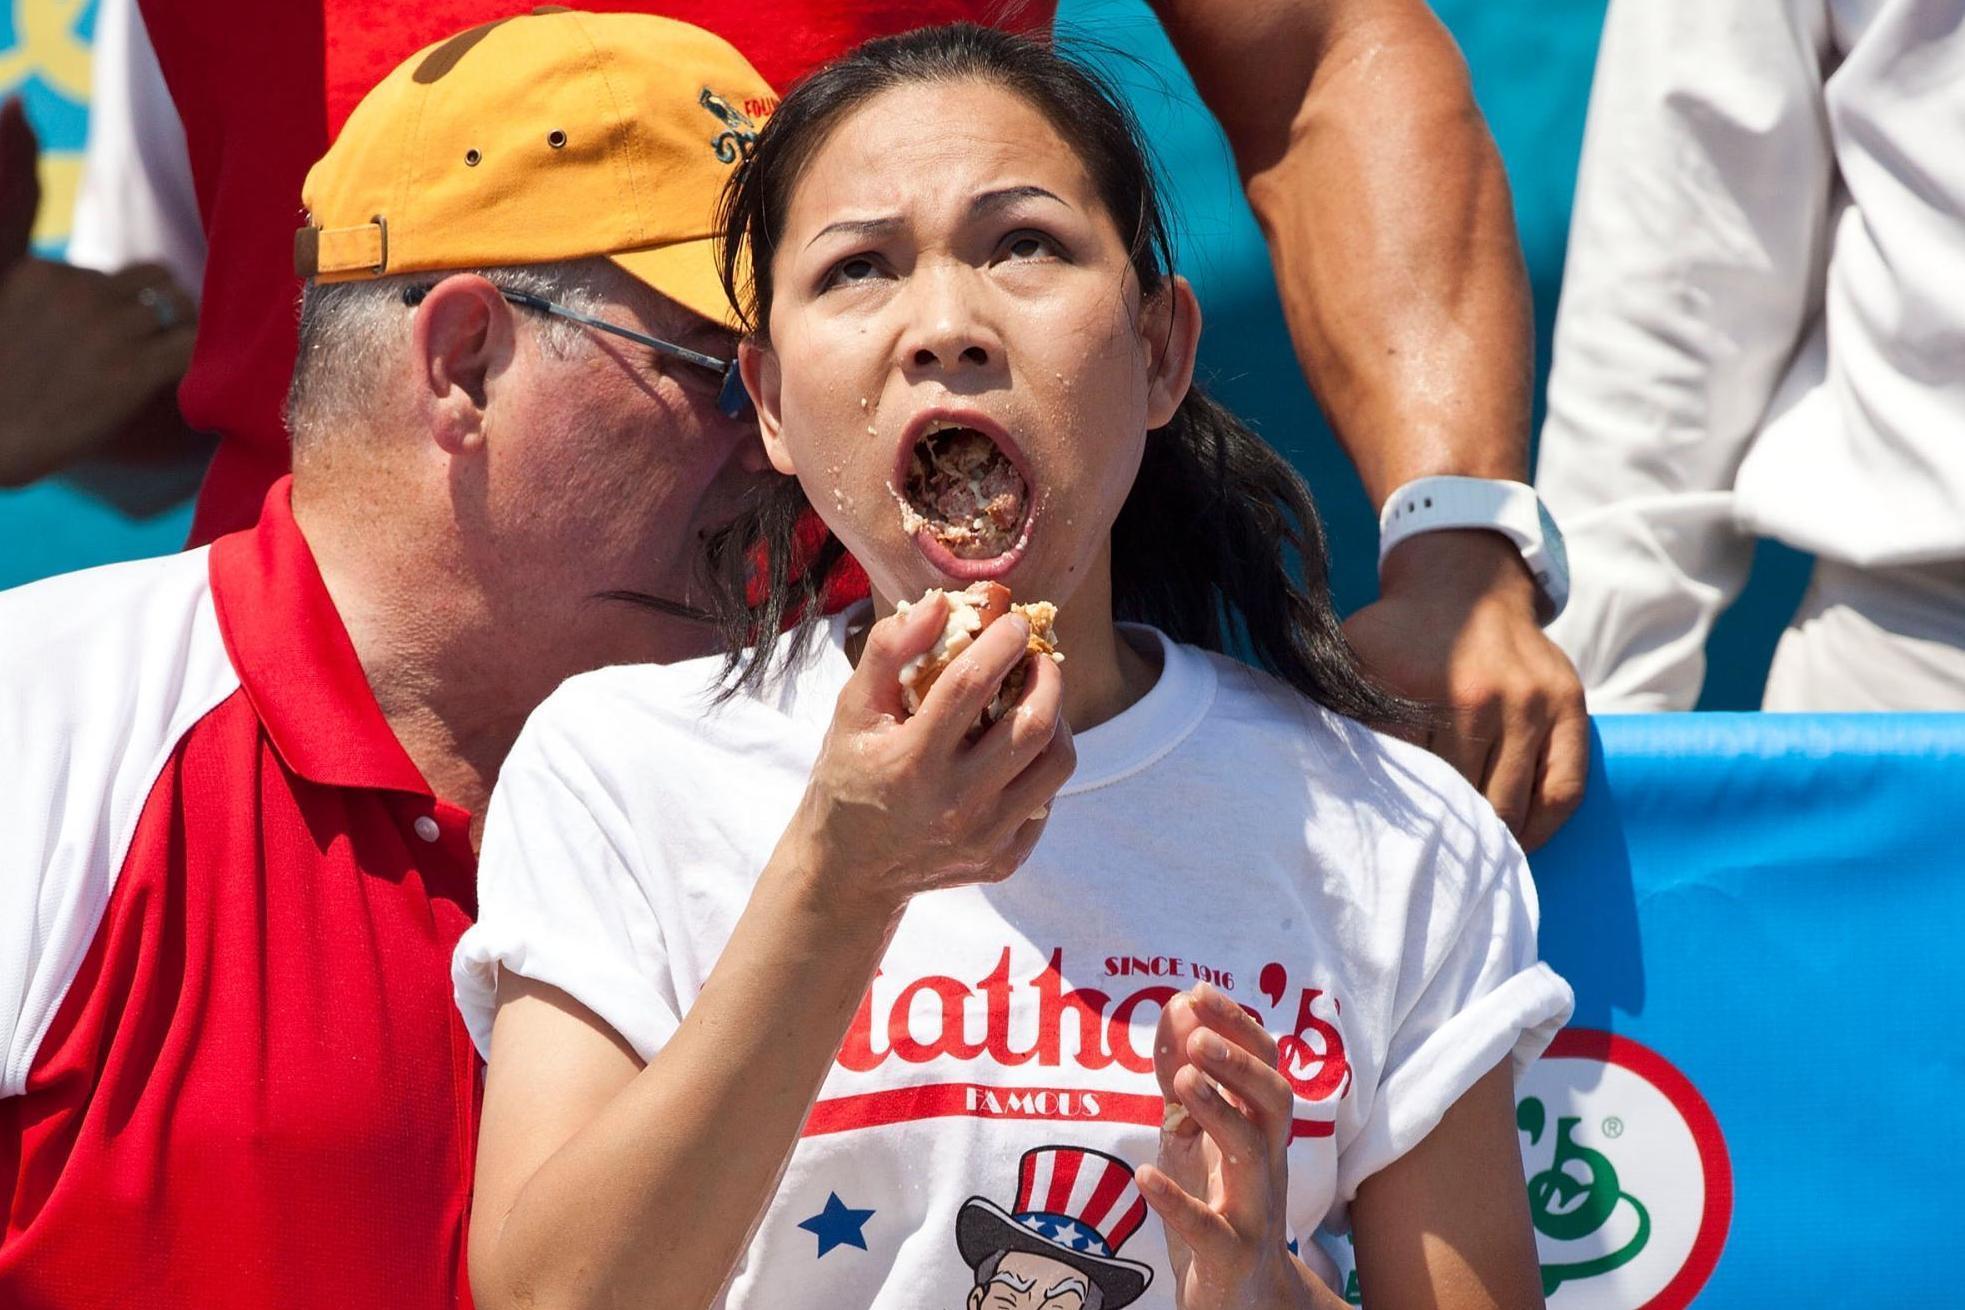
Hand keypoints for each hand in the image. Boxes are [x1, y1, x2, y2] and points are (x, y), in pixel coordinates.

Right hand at [0, 96, 196, 487]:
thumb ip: (12, 204)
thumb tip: (17, 100)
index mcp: (46, 271)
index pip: (124, 271)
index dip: (142, 298)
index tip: (147, 319)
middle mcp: (80, 290)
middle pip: (156, 284)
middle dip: (166, 309)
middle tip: (166, 341)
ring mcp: (109, 329)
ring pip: (178, 313)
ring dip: (182, 333)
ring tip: (173, 360)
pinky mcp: (134, 370)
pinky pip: (192, 346)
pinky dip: (203, 356)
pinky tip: (198, 376)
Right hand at [781, 593, 1074, 915]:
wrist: (850, 871)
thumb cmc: (851, 775)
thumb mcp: (853, 710)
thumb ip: (891, 651)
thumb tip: (940, 604)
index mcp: (912, 762)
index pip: (971, 686)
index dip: (1000, 643)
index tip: (1013, 622)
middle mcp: (954, 805)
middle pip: (1032, 726)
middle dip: (1046, 677)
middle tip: (1036, 658)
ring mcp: (984, 838)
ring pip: (1056, 764)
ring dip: (1055, 719)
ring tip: (1035, 701)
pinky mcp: (1004, 860)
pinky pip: (1048, 800)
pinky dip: (1040, 766)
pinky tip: (1017, 752)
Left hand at [1136, 983, 1322, 1309]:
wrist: (1244, 1300)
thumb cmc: (1219, 1204)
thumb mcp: (1197, 1134)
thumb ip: (1186, 1075)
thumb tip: (1176, 1004)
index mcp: (1260, 1129)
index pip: (1264, 1064)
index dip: (1236, 1026)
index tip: (1198, 991)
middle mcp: (1266, 1163)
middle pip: (1276, 1100)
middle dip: (1240, 1063)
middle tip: (1198, 1036)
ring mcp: (1254, 1210)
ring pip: (1253, 1153)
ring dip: (1220, 1111)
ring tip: (1185, 1078)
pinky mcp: (1230, 1255)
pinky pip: (1211, 1227)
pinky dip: (1177, 1199)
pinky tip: (1144, 1175)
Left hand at [1344, 530, 1587, 850]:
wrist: (1466, 586)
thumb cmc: (1400, 635)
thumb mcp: (1353, 658)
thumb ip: (1335, 710)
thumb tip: (1316, 771)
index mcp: (1417, 686)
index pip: (1408, 778)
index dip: (1400, 817)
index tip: (1390, 844)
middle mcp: (1480, 695)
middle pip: (1462, 798)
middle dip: (1445, 837)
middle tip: (1428, 871)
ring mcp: (1531, 702)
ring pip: (1511, 803)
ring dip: (1492, 841)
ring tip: (1470, 866)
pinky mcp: (1570, 706)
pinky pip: (1564, 789)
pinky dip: (1542, 827)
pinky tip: (1520, 845)